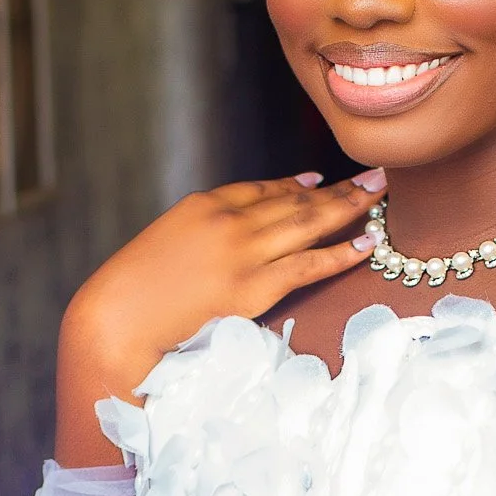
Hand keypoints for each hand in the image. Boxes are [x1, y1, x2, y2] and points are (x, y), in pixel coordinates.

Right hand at [56, 169, 380, 462]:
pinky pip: (310, 264)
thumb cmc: (130, 295)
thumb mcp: (163, 251)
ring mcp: (243, 253)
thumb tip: (222, 249)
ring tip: (382, 195)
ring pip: (309, 223)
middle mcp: (228, 221)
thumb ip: (197, 240)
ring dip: (351, 207)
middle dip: (339, 188)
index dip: (294, 185)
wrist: (114, 320)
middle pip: (295, 199)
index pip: (260, 189)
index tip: (319, 180)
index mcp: (202, 206)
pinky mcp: (254, 287)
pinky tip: (368, 242)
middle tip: (376, 174)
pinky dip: (342, 251)